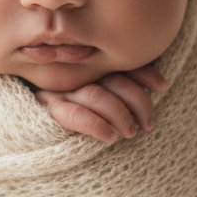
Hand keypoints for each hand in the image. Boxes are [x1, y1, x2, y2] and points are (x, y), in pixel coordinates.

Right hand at [34, 65, 169, 141]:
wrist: (32, 113)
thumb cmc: (79, 97)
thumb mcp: (105, 84)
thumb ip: (130, 77)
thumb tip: (163, 85)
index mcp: (94, 60)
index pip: (123, 63)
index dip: (145, 74)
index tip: (163, 87)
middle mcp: (79, 69)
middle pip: (114, 78)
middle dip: (137, 101)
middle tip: (148, 123)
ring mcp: (63, 86)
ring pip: (98, 95)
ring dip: (119, 114)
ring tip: (132, 132)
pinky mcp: (49, 106)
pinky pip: (73, 114)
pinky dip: (94, 124)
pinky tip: (109, 136)